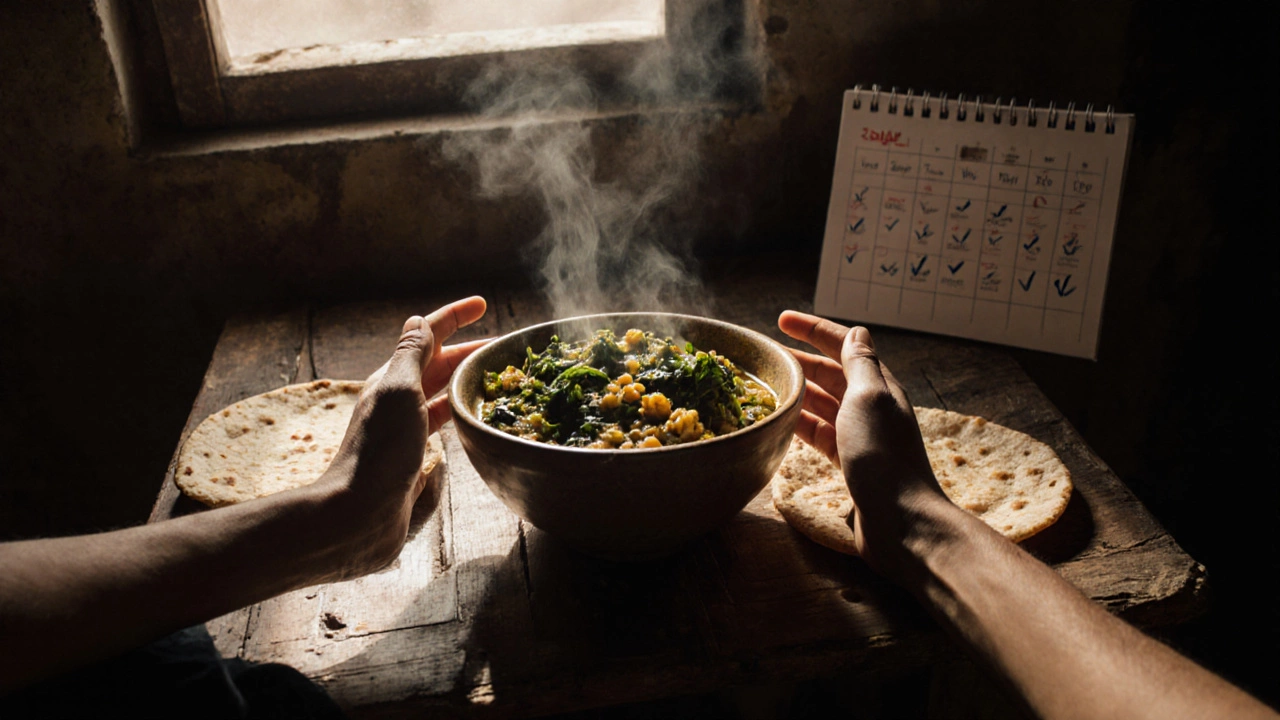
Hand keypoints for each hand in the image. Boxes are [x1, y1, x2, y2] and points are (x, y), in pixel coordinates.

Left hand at [314, 296, 487, 578]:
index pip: (427, 336)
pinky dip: (463, 412)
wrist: (360, 515)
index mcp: (393, 378)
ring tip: (499, 378)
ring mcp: (407, 429)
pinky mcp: (415, 457)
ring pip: (444, 394)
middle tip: (504, 347)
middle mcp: (398, 400)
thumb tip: (418, 320)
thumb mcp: (398, 391)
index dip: (453, 316)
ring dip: (469, 381)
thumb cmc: (381, 450)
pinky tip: (477, 418)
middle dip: (469, 350)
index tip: (481, 303)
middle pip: (439, 364)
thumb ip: (412, 354)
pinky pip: (444, 424)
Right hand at [778, 311, 946, 578]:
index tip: (781, 319)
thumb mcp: (868, 399)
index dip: (814, 329)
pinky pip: (817, 432)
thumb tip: (857, 333)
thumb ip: (860, 364)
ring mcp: (858, 435)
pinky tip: (778, 420)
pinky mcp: (848, 461)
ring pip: (820, 403)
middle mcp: (870, 406)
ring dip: (795, 391)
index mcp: (878, 385)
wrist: (899, 520)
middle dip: (798, 359)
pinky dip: (797, 422)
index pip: (845, 345)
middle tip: (762, 356)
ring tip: (763, 385)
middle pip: (829, 373)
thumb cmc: (883, 455)